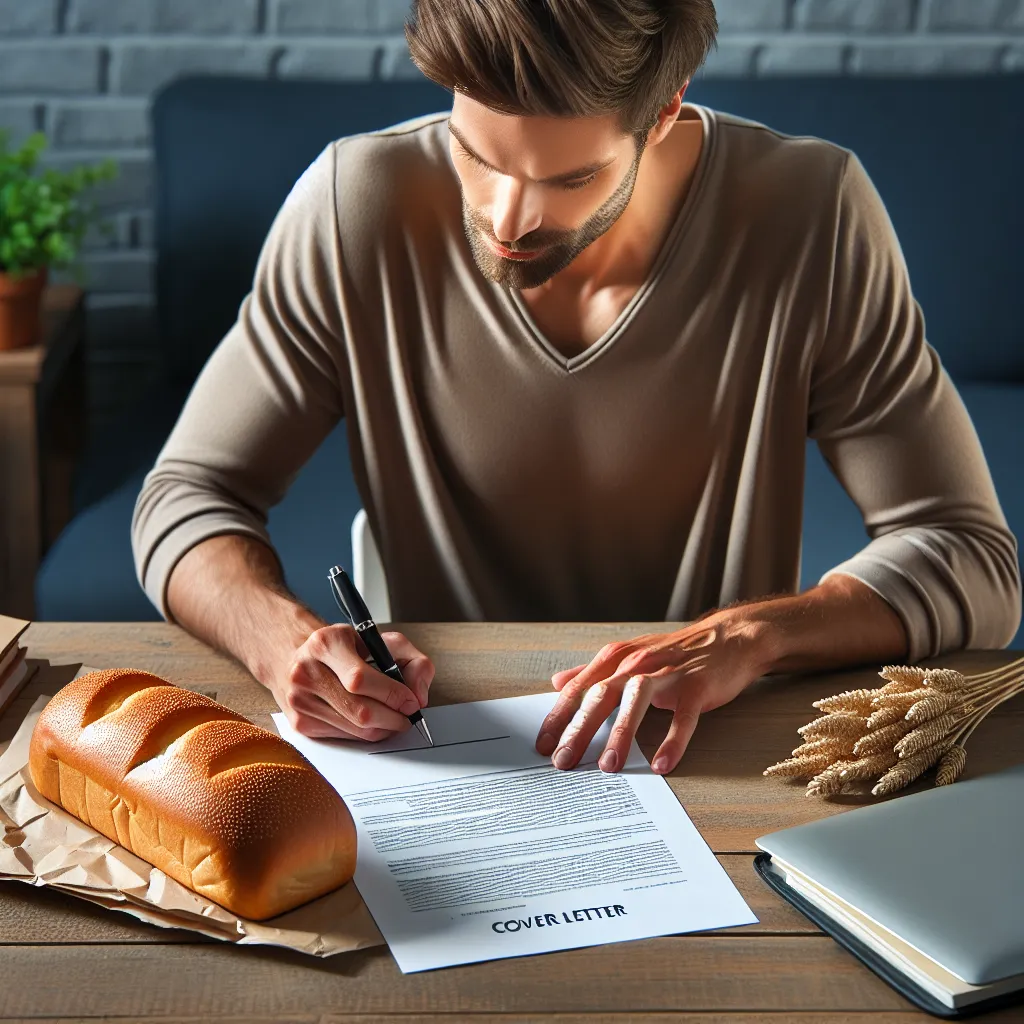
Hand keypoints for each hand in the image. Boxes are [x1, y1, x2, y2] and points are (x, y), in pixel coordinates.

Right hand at [271, 624, 434, 741]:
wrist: (299, 657)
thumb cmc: (345, 649)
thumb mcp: (381, 641)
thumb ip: (412, 661)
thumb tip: (419, 696)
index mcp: (326, 643)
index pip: (360, 679)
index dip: (392, 694)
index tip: (411, 701)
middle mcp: (306, 671)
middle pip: (360, 711)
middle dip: (393, 718)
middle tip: (407, 715)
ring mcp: (299, 700)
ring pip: (355, 729)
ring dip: (383, 728)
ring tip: (393, 717)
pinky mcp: (300, 723)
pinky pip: (345, 738)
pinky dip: (365, 733)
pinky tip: (371, 720)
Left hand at [535, 613, 767, 774]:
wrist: (727, 638)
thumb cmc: (674, 652)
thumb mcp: (629, 657)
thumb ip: (593, 672)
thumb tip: (558, 682)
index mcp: (617, 658)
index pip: (580, 689)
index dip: (560, 716)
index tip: (543, 744)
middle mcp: (637, 663)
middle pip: (602, 695)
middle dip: (580, 729)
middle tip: (563, 761)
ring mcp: (668, 673)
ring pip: (637, 700)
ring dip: (621, 733)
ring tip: (608, 765)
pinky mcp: (697, 687)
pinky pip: (683, 717)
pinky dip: (672, 741)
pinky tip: (661, 764)